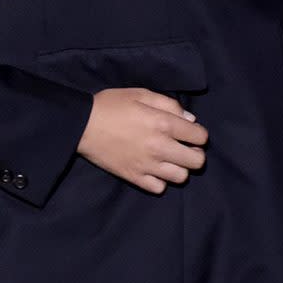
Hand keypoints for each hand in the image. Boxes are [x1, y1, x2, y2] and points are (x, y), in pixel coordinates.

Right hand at [76, 87, 207, 193]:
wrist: (82, 124)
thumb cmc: (111, 104)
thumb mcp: (139, 93)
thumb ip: (168, 104)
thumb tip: (190, 119)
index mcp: (163, 123)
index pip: (199, 136)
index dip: (198, 133)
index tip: (189, 131)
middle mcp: (160, 147)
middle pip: (197, 161)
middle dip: (194, 152)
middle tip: (182, 146)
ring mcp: (148, 165)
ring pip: (182, 177)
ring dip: (179, 167)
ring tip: (168, 158)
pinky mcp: (135, 178)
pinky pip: (160, 188)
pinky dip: (160, 180)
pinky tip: (153, 168)